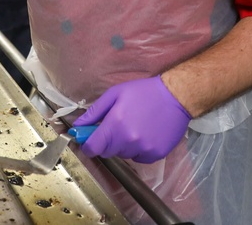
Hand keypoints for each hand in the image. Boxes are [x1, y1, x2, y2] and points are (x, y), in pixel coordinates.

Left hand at [72, 75, 190, 162]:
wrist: (175, 96)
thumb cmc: (143, 92)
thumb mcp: (115, 94)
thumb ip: (94, 112)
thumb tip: (76, 126)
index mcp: (115, 125)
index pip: (93, 148)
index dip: (88, 145)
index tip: (89, 140)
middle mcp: (128, 140)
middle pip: (107, 152)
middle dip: (107, 142)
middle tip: (116, 127)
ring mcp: (143, 149)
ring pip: (124, 155)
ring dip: (124, 145)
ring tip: (134, 127)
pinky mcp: (156, 155)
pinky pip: (139, 158)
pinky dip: (138, 150)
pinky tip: (146, 134)